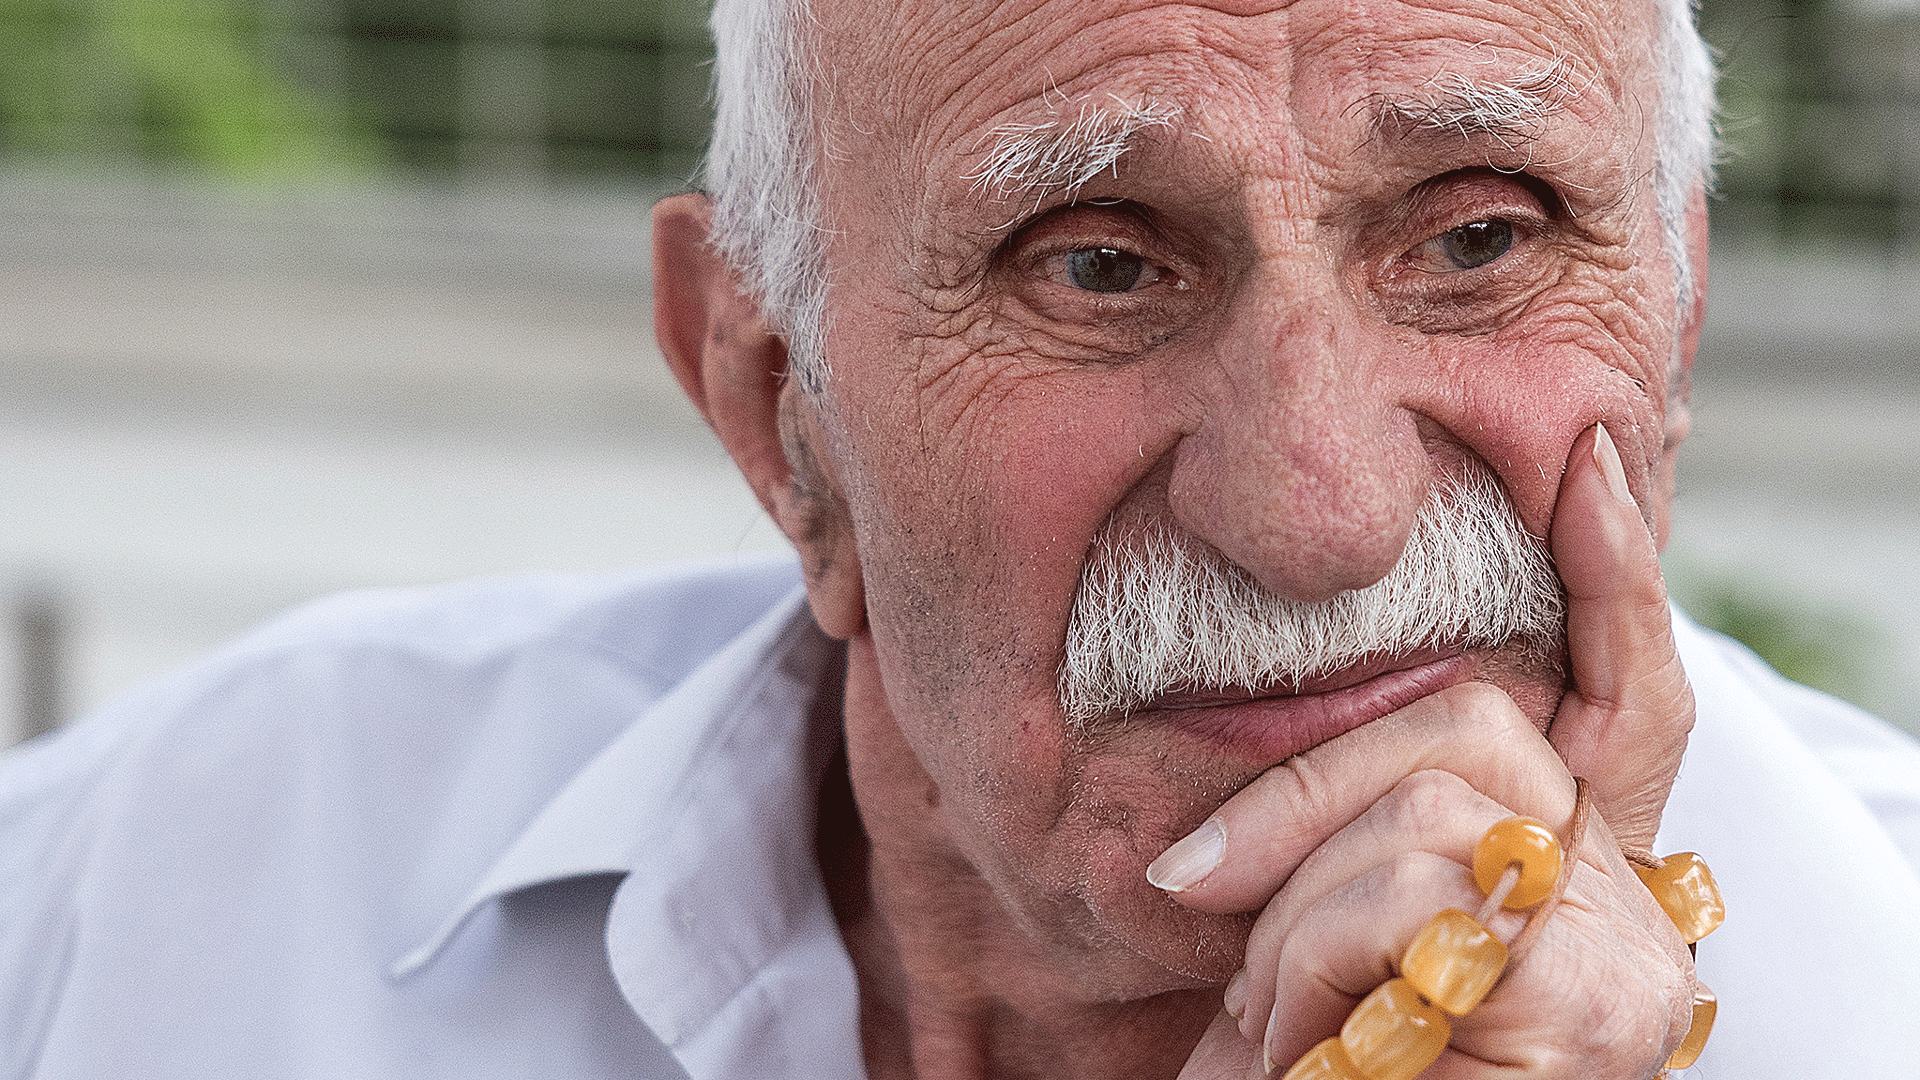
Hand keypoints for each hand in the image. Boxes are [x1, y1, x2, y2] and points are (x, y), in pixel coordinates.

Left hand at [1166, 426, 1700, 1078]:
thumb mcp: (1300, 956)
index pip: (1622, 681)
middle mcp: (1620, 905)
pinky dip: (1303, 977)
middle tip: (1194, 892)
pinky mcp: (1581, 1007)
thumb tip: (1268, 768)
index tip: (1588, 456)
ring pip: (1415, 814)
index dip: (1608, 566)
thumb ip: (1333, 851)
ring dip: (1285, 931)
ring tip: (1274, 1040)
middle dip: (1297, 804)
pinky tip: (1301, 1054)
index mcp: (1560, 876)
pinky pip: (1396, 903)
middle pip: (1462, 722)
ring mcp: (1615, 959)